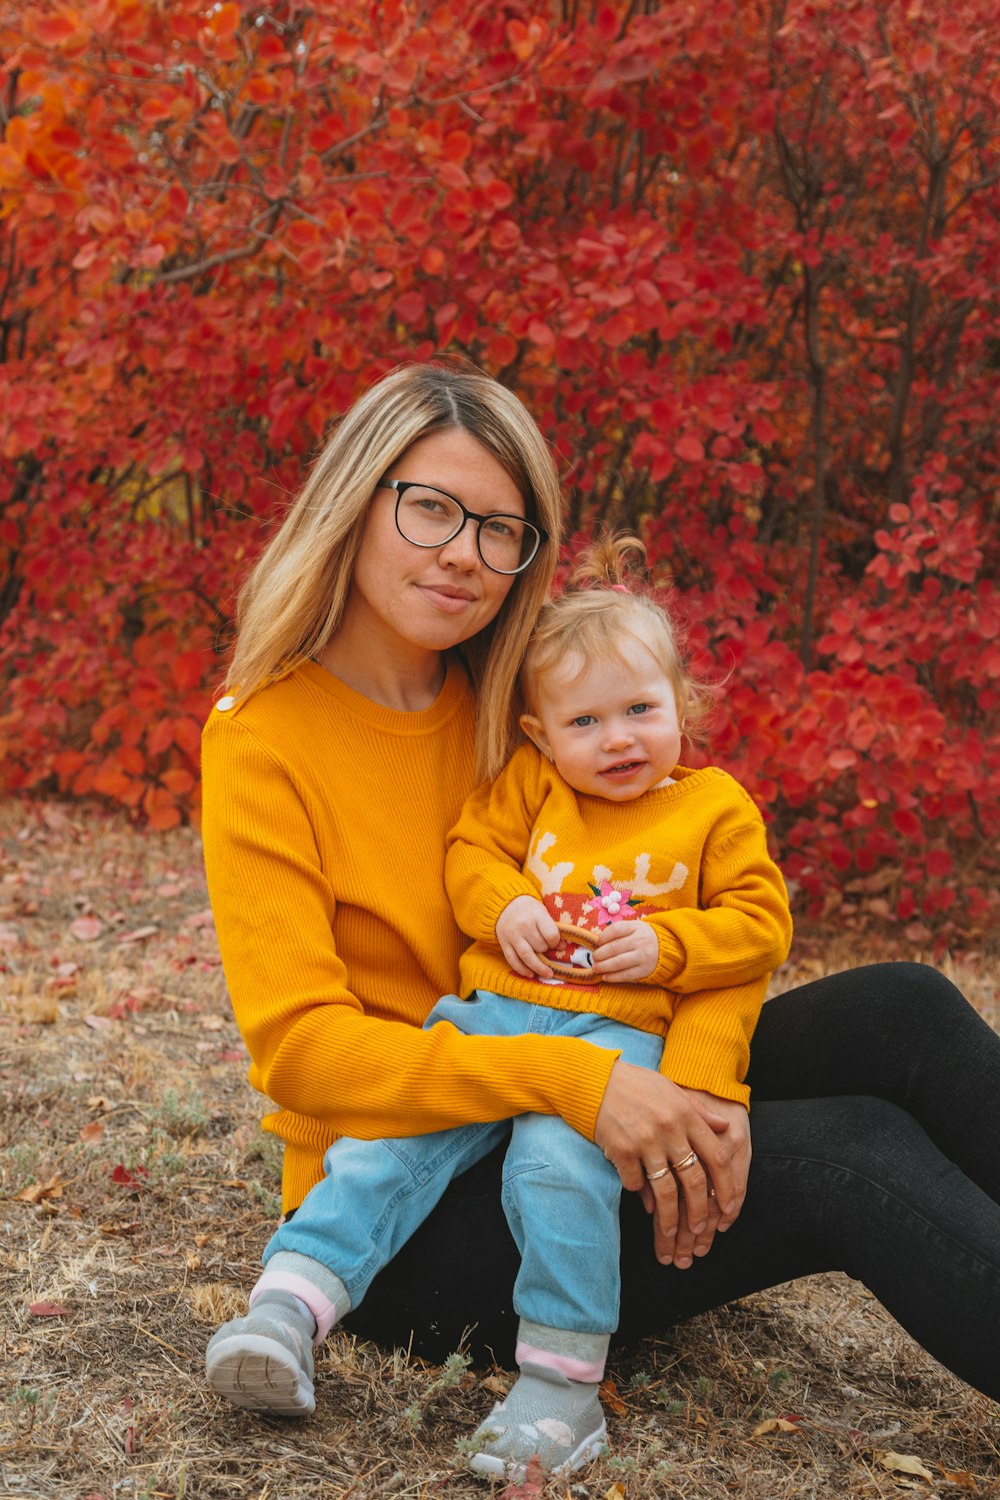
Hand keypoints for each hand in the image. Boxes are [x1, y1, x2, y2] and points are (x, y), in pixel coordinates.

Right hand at [496, 895, 559, 978]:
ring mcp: (512, 936)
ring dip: (539, 968)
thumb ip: (551, 928)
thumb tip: (562, 947)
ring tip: (548, 974)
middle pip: (540, 947)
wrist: (505, 904)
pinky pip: (513, 961)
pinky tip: (531, 974)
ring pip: (527, 957)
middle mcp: (523, 925)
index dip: (556, 943)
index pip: (551, 935)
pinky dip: (522, 970)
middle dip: (546, 951)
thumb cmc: (529, 909)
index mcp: (536, 915)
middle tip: (548, 951)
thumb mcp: (542, 912)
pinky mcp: (504, 944)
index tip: (557, 944)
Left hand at [592, 919, 658, 981]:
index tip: (597, 943)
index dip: (603, 937)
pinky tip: (605, 977)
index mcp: (636, 927)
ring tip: (596, 968)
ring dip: (604, 966)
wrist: (667, 948)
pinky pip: (626, 975)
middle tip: (594, 958)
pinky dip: (613, 977)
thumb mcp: (633, 928)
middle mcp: (640, 941)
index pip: (615, 930)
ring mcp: (643, 956)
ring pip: (618, 962)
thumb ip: (616, 931)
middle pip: (615, 947)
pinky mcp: (645, 970)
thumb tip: (595, 937)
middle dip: (600, 954)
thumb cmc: (643, 937)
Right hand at [594, 1062, 738, 1263]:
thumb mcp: (672, 1090)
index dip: (726, 1186)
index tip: (727, 1206)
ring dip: (670, 1217)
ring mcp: (646, 1141)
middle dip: (700, 1210)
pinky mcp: (622, 1151)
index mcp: (686, 1114)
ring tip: (669, 1232)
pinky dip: (639, 1194)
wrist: (594, 1080)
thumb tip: (725, 1126)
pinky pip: (635, 1183)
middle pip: (693, 1180)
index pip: (717, 1157)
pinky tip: (641, 1198)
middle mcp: (670, 1129)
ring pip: (666, 1190)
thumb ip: (699, 1111)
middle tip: (699, 1229)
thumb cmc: (635, 1084)